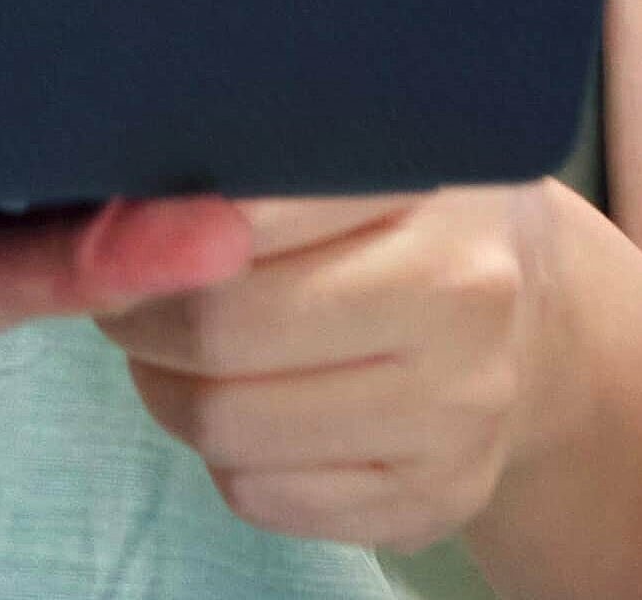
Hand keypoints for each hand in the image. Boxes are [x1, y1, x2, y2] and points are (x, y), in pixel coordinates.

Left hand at [98, 185, 581, 550]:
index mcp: (433, 183)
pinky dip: (224, 455)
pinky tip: (250, 404)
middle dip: (140, 314)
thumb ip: (241, 156)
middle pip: (220, 328)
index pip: (237, 220)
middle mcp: (466, 296)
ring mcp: (461, 408)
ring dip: (168, 389)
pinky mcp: (438, 496)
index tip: (127, 223)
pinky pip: (259, 495)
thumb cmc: (398, 214)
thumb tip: (108, 215)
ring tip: (177, 348)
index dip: (152, 230)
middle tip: (131, 292)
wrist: (533, 316)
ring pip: (228, 424)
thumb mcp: (348, 145)